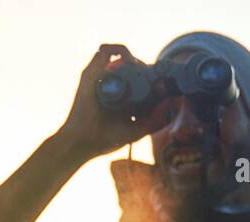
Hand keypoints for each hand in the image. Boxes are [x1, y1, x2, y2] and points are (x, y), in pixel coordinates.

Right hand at [55, 44, 167, 161]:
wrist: (82, 141)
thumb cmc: (106, 139)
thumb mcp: (137, 131)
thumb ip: (154, 120)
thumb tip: (168, 101)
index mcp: (127, 98)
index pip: (146, 82)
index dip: (157, 82)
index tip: (164, 87)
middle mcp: (116, 86)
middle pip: (137, 69)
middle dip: (148, 72)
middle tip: (155, 81)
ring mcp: (104, 78)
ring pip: (125, 58)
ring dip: (136, 62)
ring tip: (140, 73)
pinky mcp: (92, 73)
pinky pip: (106, 52)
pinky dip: (119, 52)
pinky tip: (129, 63)